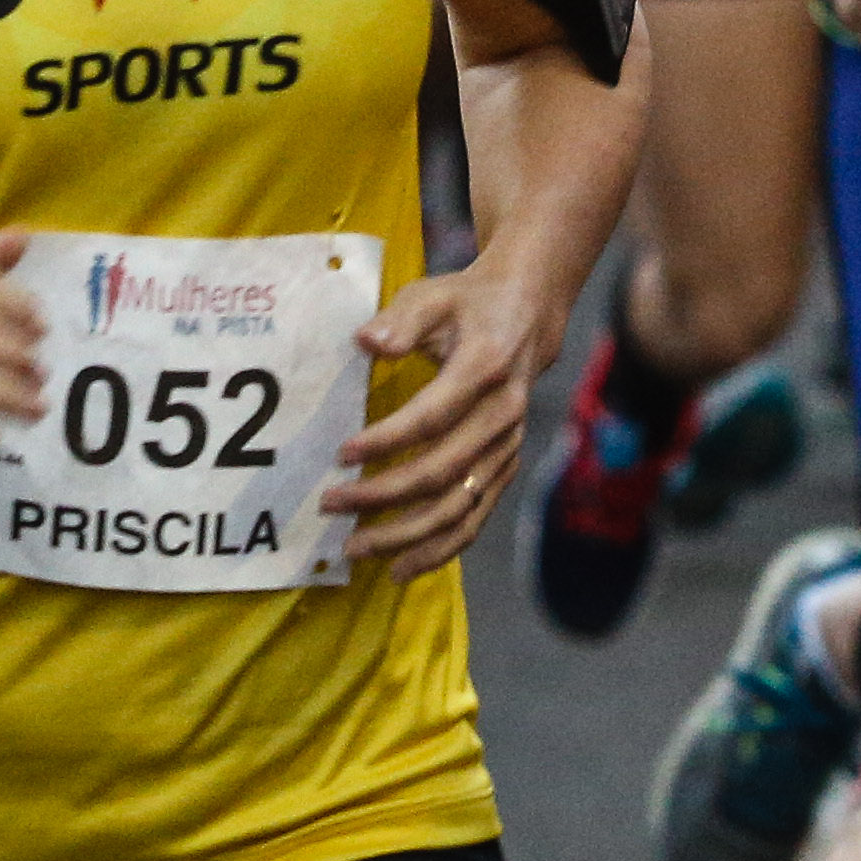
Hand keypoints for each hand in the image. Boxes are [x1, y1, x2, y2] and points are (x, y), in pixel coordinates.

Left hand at [322, 258, 567, 577]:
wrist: (528, 315)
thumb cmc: (468, 304)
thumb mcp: (433, 294)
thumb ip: (402, 320)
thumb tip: (367, 342)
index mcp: (486, 368)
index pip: (433, 416)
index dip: (388, 440)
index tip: (342, 455)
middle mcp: (504, 415)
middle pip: (443, 472)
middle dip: (385, 496)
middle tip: (331, 506)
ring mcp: (508, 447)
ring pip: (461, 507)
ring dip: (408, 535)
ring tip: (357, 548)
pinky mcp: (505, 467)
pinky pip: (476, 517)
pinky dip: (441, 548)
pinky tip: (402, 566)